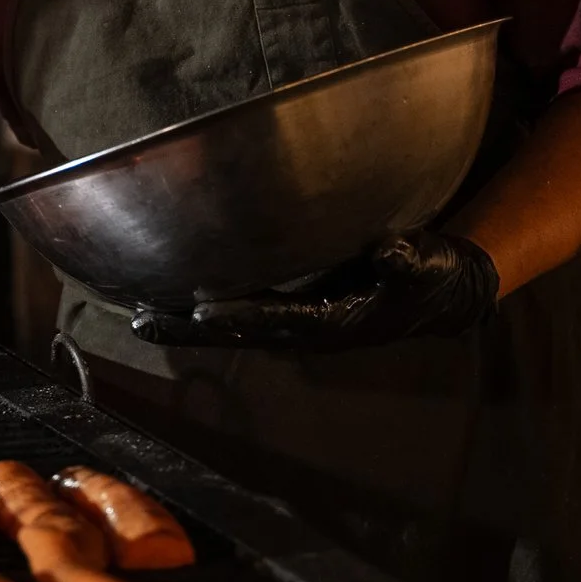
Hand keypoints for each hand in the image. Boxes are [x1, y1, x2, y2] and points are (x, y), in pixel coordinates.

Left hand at [128, 231, 499, 351]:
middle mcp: (308, 327)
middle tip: (140, 321)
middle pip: (239, 330)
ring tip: (139, 315)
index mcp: (335, 322)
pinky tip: (174, 298)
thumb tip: (390, 251)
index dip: (239, 314)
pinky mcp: (296, 307)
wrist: (441, 294)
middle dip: (190, 328)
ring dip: (188, 323)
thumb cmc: (433, 277)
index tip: (199, 308)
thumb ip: (408, 260)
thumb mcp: (428, 266)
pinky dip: (208, 309)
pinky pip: (244, 309)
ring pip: (235, 325)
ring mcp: (299, 320)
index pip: (277, 319)